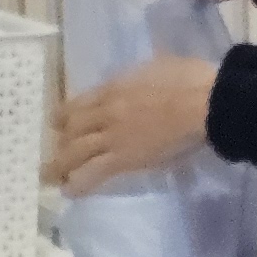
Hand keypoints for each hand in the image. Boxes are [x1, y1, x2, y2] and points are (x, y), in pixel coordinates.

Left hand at [42, 56, 220, 192]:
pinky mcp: (123, 158)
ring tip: (50, 176)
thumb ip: (145, 74)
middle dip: (61, 140)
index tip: (61, 123)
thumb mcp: (162, 65)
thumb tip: (148, 74)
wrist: (206, 104)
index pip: (81, 102)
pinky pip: (92, 172)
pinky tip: (69, 191)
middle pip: (72, 127)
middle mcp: (106, 111)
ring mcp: (112, 136)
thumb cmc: (194, 81)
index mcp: (116, 87)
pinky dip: (78, 183)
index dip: (67, 114)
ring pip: (74, 151)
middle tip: (57, 151)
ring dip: (59, 165)